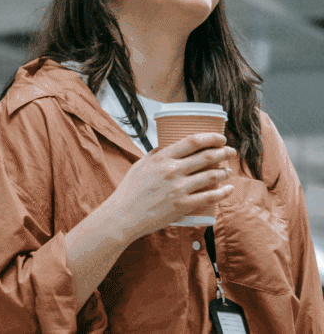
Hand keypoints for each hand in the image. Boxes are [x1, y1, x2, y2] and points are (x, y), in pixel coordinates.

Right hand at [105, 132, 233, 242]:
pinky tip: (229, 189)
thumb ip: (155, 155)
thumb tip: (168, 145)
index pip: (192, 141)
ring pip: (212, 176)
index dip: (211, 138)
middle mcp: (172, 170)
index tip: (220, 138)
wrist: (124, 215)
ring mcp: (179, 188)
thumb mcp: (140, 165)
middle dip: (223, 152)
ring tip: (228, 171)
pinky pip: (210, 197)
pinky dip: (224, 192)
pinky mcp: (183, 205)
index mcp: (160, 158)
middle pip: (206, 157)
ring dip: (225, 172)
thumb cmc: (130, 190)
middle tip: (230, 152)